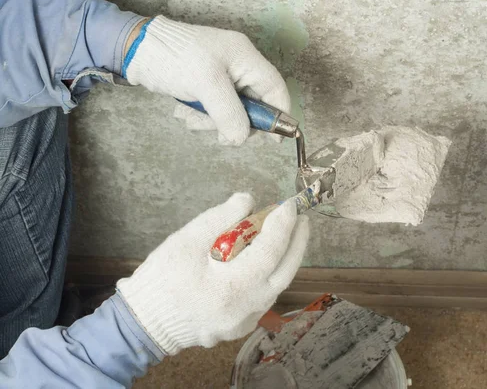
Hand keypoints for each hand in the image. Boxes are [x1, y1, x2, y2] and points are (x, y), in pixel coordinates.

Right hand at [116, 194, 308, 354]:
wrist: (144, 322)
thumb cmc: (162, 278)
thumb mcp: (185, 240)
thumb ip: (220, 218)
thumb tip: (248, 200)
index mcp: (232, 286)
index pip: (270, 250)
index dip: (281, 225)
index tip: (287, 205)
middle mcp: (246, 308)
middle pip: (285, 272)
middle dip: (296, 242)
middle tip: (300, 219)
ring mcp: (245, 322)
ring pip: (276, 287)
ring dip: (284, 259)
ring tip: (285, 235)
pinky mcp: (241, 327)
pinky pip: (264, 298)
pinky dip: (269, 276)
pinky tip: (265, 261)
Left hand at [123, 16, 289, 144]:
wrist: (136, 51)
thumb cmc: (174, 58)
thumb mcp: (206, 85)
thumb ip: (230, 114)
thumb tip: (242, 138)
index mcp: (246, 58)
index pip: (275, 89)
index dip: (279, 115)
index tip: (273, 140)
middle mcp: (238, 67)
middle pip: (254, 105)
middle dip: (236, 122)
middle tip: (220, 132)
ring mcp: (223, 77)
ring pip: (233, 112)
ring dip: (214, 122)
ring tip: (193, 119)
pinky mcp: (207, 86)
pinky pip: (215, 110)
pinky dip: (203, 117)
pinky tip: (186, 114)